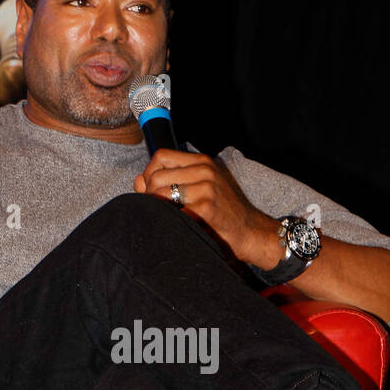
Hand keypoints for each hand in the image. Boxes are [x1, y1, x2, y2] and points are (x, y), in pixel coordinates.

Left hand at [133, 148, 281, 266]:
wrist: (250, 232)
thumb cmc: (224, 213)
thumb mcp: (200, 189)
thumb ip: (169, 181)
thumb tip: (138, 181)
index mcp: (202, 162)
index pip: (161, 156)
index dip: (149, 173)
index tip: (150, 190)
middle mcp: (204, 171)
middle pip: (156, 176)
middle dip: (148, 195)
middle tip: (155, 210)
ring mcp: (206, 188)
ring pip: (160, 193)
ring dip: (156, 209)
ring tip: (166, 218)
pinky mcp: (205, 208)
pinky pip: (172, 212)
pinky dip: (168, 220)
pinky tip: (176, 226)